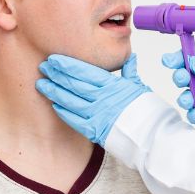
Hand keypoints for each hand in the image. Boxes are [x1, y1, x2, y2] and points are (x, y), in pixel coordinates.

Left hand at [36, 53, 150, 144]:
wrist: (152, 135)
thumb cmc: (147, 110)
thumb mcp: (139, 86)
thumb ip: (130, 72)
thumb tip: (130, 58)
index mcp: (112, 85)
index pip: (84, 71)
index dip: (67, 64)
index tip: (55, 59)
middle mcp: (102, 98)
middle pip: (73, 83)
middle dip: (56, 74)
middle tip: (44, 67)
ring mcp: (97, 114)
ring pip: (70, 100)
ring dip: (54, 91)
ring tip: (42, 84)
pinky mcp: (94, 130)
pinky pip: (74, 119)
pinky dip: (63, 111)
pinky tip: (54, 104)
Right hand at [162, 51, 194, 136]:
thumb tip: (192, 62)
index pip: (192, 60)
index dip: (178, 59)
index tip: (169, 61)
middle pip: (185, 77)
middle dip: (179, 76)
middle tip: (182, 77)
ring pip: (185, 96)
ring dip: (183, 97)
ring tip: (189, 100)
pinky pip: (193, 115)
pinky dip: (192, 114)